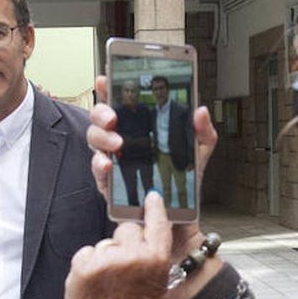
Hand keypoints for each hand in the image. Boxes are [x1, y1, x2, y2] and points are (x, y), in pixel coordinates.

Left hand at [65, 193, 171, 298]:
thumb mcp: (161, 290)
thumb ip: (153, 263)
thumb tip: (147, 246)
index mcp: (155, 261)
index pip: (157, 223)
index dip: (154, 209)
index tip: (151, 197)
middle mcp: (131, 256)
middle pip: (127, 230)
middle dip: (125, 243)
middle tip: (123, 267)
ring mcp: (104, 260)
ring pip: (105, 243)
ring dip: (106, 257)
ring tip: (107, 283)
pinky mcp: (82, 266)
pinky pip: (87, 253)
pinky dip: (89, 265)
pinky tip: (94, 283)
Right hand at [89, 75, 218, 256]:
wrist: (179, 220)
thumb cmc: (184, 184)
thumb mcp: (198, 154)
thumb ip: (202, 132)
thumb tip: (200, 111)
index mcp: (140, 130)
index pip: (120, 103)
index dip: (109, 89)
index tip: (106, 78)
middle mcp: (122, 142)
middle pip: (100, 119)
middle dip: (102, 112)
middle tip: (114, 117)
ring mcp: (114, 162)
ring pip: (95, 141)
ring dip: (102, 138)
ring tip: (118, 143)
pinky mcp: (109, 185)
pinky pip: (97, 172)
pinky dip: (99, 166)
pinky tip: (107, 164)